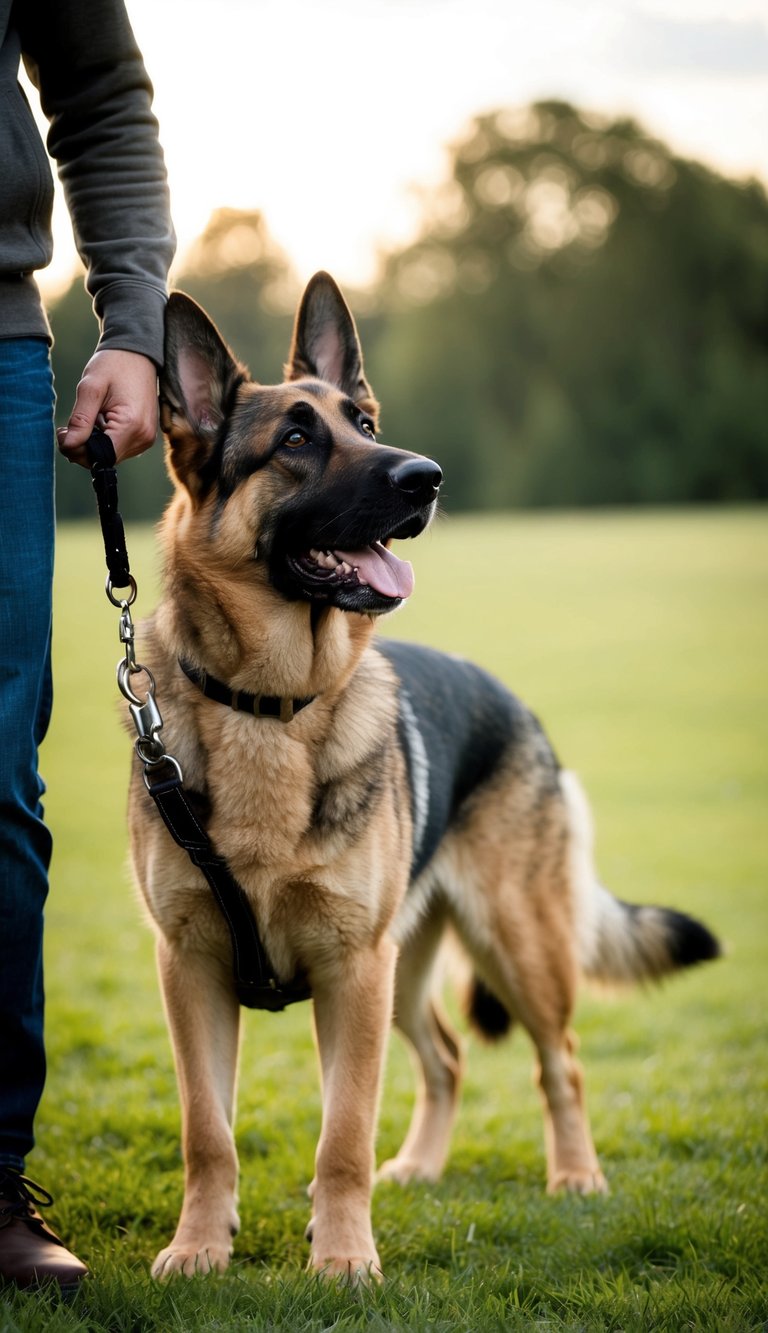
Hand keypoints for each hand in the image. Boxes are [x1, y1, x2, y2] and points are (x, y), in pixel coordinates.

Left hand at [57, 348, 158, 465]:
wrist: (138, 354)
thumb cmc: (114, 365)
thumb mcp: (90, 388)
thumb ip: (80, 420)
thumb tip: (68, 446)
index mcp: (132, 425)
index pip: (100, 455)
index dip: (77, 450)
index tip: (63, 432)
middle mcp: (143, 437)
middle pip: (105, 459)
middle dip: (82, 447)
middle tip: (68, 428)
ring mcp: (146, 439)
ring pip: (110, 456)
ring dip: (93, 443)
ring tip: (89, 418)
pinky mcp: (144, 437)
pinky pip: (118, 448)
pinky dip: (104, 440)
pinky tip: (100, 421)